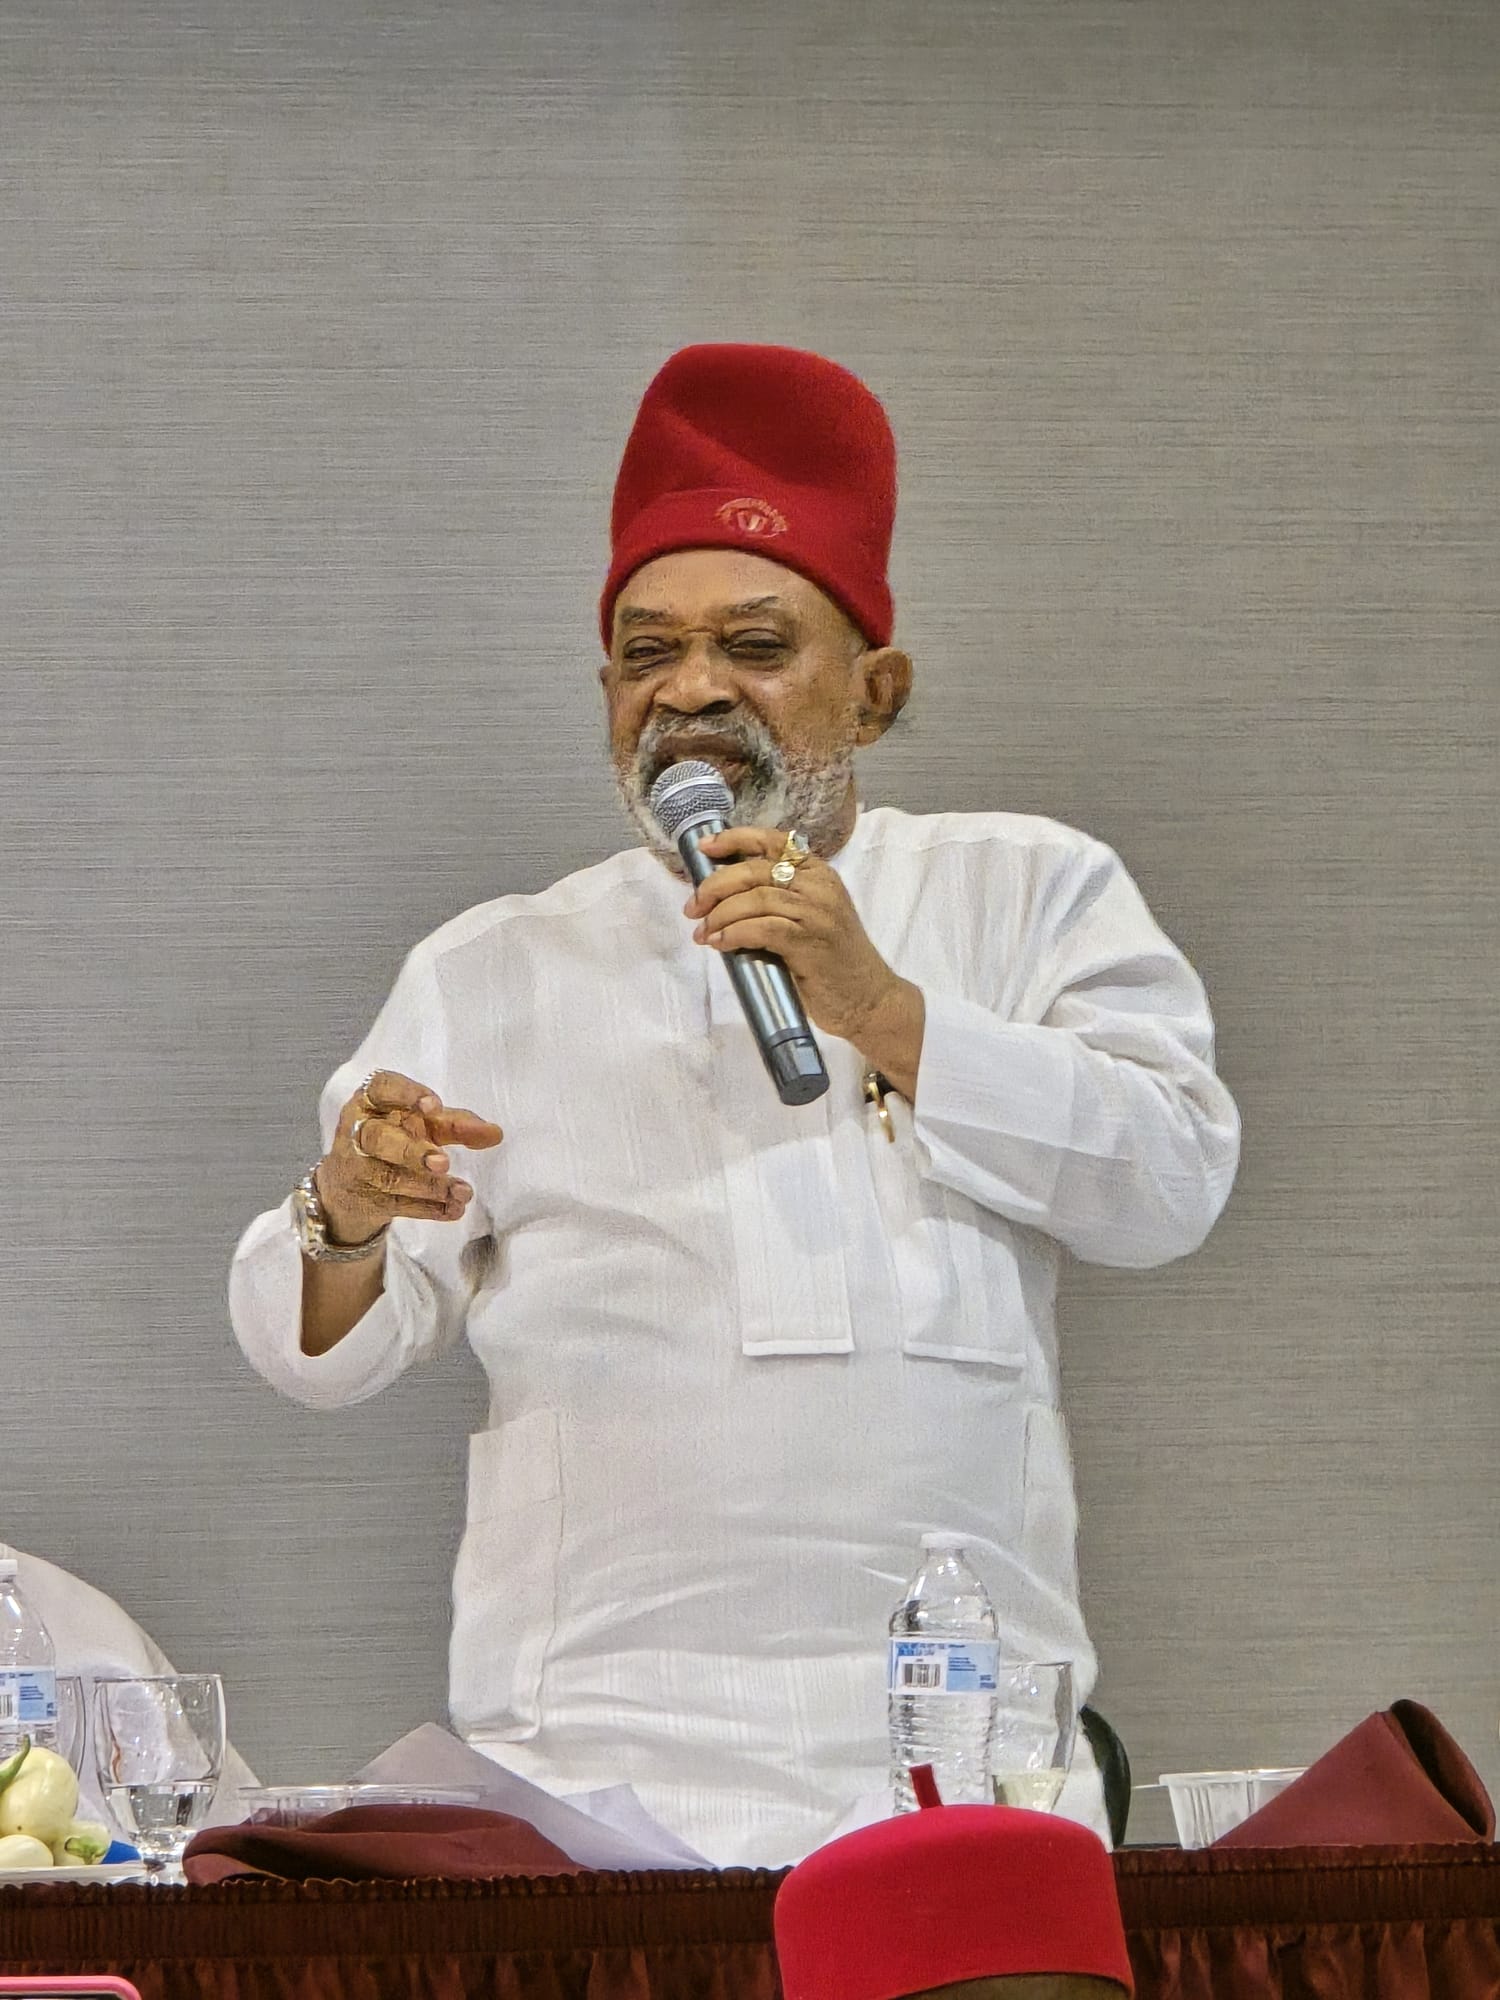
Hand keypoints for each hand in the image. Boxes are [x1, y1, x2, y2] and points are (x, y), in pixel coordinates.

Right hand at [313, 1069, 503, 1246]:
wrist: (350, 1186)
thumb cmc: (393, 1139)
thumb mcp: (423, 1125)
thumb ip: (457, 1124)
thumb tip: (496, 1133)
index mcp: (372, 1102)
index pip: (381, 1088)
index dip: (406, 1095)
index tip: (435, 1106)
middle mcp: (358, 1132)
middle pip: (379, 1138)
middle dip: (412, 1151)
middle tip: (444, 1162)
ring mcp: (357, 1169)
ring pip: (389, 1177)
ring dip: (430, 1187)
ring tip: (463, 1192)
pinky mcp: (364, 1201)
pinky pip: (396, 1205)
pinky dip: (428, 1209)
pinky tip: (454, 1209)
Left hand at [686, 828, 925, 1095]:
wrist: (869, 998)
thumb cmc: (832, 961)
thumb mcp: (809, 916)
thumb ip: (778, 899)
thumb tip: (722, 895)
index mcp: (818, 872)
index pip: (771, 841)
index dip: (733, 840)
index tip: (704, 848)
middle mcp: (820, 886)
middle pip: (754, 871)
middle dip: (715, 886)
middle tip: (693, 907)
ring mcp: (818, 913)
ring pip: (756, 898)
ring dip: (720, 914)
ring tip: (703, 932)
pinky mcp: (812, 942)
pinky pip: (764, 928)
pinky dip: (735, 933)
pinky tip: (720, 943)